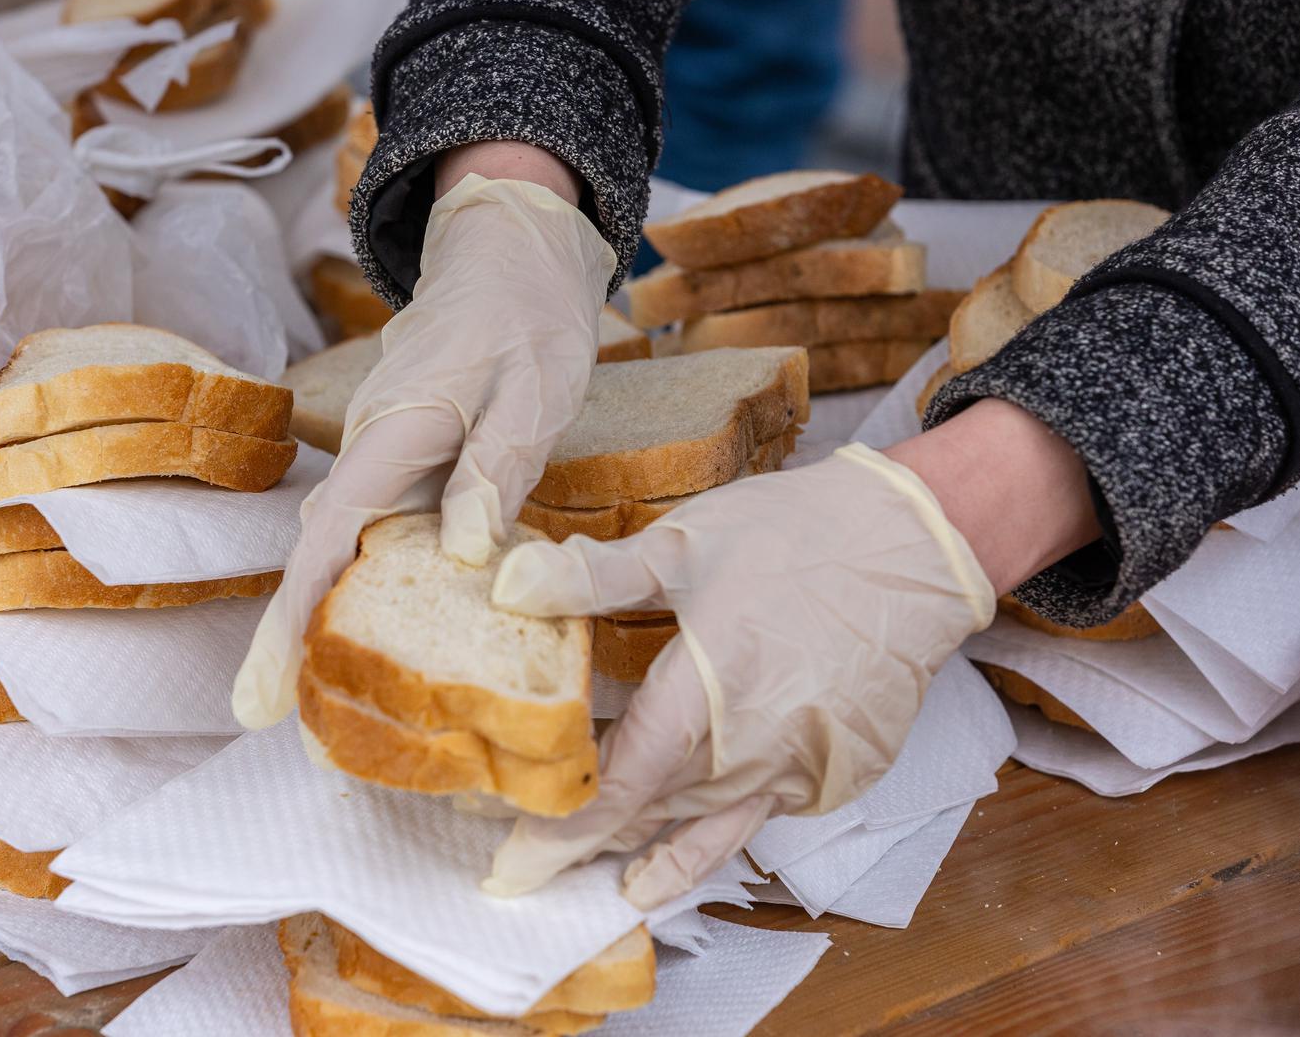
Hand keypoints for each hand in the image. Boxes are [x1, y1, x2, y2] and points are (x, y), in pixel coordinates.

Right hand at [232, 173, 616, 727]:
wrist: (512, 249)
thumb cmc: (526, 314)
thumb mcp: (530, 391)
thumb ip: (494, 469)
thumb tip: (464, 555)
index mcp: (391, 434)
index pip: (328, 541)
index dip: (290, 622)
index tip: (258, 696)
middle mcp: (372, 450)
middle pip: (323, 556)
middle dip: (298, 640)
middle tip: (286, 724)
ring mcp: (385, 454)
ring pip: (351, 548)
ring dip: (336, 618)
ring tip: (338, 701)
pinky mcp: (407, 459)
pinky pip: (384, 530)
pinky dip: (381, 582)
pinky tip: (403, 630)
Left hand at [483, 443, 997, 909]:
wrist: (918, 543)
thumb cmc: (798, 537)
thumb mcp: (684, 544)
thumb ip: (594, 577)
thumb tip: (505, 584)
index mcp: (703, 698)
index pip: (617, 789)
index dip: (561, 835)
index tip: (515, 868)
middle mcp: (753, 752)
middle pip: (657, 820)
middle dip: (596, 849)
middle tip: (541, 875)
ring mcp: (803, 770)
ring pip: (713, 827)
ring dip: (660, 856)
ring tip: (621, 887)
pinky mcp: (841, 772)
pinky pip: (767, 812)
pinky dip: (724, 827)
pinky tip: (701, 834)